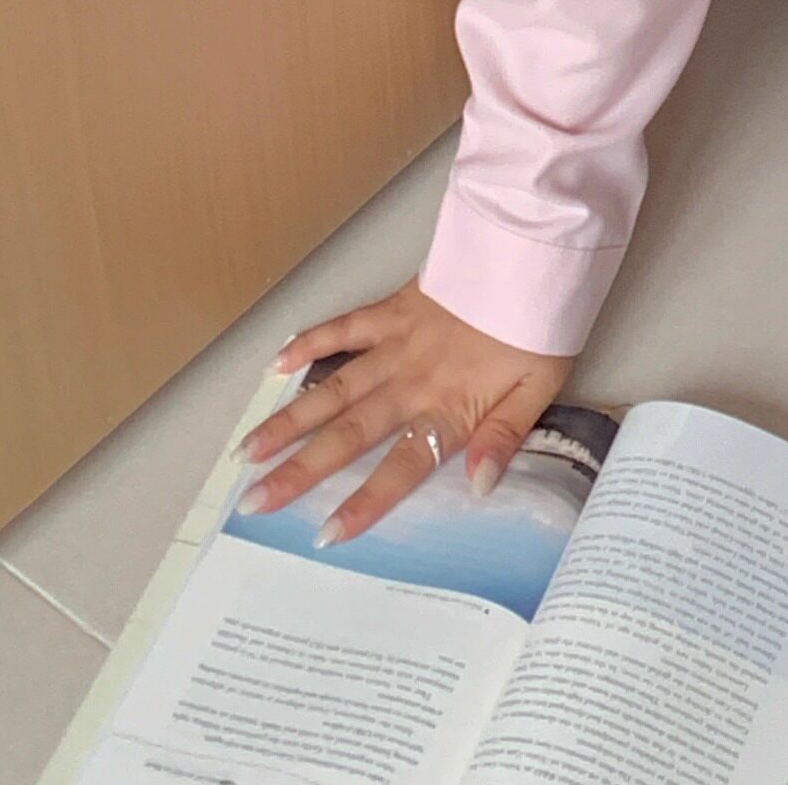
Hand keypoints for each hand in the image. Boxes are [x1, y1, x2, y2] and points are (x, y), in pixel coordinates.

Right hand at [231, 279, 573, 548]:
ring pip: (334, 387)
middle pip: (350, 434)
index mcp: (449, 406)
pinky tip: (276, 363)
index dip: (365, 501)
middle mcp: (412, 380)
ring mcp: (397, 342)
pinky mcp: (393, 307)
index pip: (402, 465)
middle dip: (300, 470)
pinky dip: (309, 342)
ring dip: (289, 419)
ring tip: (247, 450)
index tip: (325, 535)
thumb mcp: (539, 388)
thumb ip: (504, 436)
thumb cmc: (539, 325)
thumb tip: (476, 486)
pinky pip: (344, 326)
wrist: (533, 252)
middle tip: (254, 501)